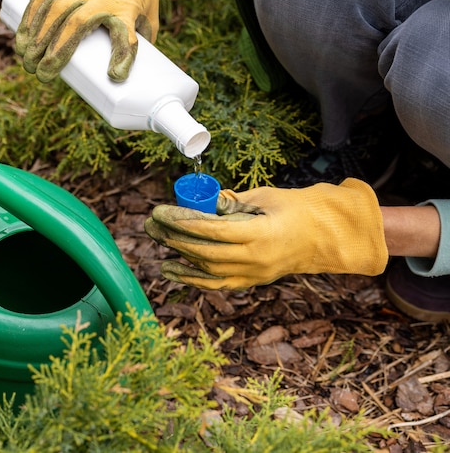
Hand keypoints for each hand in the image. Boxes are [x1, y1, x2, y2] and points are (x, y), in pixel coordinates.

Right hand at [15, 0, 178, 81]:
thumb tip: (119, 79)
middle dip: (54, 52)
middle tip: (41, 74)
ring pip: (55, 10)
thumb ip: (137, 47)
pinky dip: (30, 17)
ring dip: (37, 36)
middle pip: (76, 24)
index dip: (121, 55)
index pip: (125, 32)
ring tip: (26, 58)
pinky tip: (22, 35)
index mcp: (125, 7)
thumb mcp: (149, 19)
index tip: (114, 76)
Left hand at [143, 178, 388, 289]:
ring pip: (207, 270)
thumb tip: (204, 203)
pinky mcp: (253, 281)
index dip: (181, 221)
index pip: (210, 230)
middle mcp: (255, 259)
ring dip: (178, 255)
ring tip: (158, 239)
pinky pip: (217, 283)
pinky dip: (192, 278)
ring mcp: (254, 274)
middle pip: (203, 252)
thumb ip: (233, 202)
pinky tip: (171, 269)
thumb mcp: (266, 197)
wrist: (328, 237)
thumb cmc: (298, 210)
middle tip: (152, 223)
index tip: (161, 211)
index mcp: (260, 234)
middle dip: (173, 237)